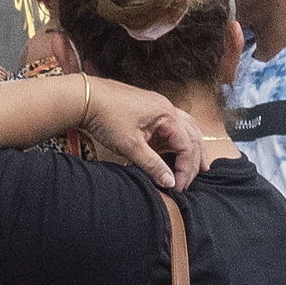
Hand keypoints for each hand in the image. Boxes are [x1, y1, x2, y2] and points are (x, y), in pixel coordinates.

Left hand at [76, 79, 212, 188]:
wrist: (86, 97)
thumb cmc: (106, 117)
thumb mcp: (130, 146)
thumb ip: (152, 165)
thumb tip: (170, 182)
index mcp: (167, 115)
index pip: (187, 146)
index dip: (185, 169)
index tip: (177, 187)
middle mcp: (168, 108)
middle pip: (192, 137)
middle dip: (194, 161)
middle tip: (189, 182)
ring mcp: (159, 107)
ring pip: (187, 129)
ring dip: (193, 148)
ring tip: (200, 165)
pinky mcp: (150, 109)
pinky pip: (174, 125)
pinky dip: (180, 140)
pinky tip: (178, 149)